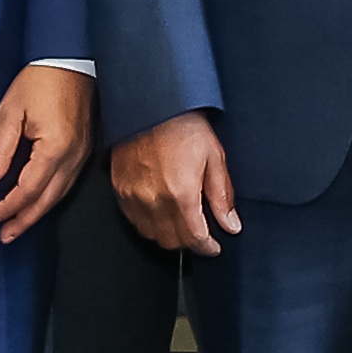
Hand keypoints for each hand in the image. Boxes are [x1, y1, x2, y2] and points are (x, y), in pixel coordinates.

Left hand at [0, 65, 92, 239]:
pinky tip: (39, 202)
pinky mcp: (85, 147)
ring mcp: (82, 153)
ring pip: (60, 194)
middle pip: (47, 199)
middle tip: (5, 236)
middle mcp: (73, 156)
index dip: (9, 206)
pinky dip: (51, 197)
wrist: (71, 58)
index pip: (28, 189)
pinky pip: (68, 182)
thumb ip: (0, 149)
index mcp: (54, 149)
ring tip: (19, 226)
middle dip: (25, 220)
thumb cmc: (39, 80)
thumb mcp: (10, 111)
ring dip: (38, 212)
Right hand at [106, 112, 240, 255]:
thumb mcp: (215, 157)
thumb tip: (231, 225)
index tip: (214, 247)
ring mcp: (134, 197)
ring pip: (152, 235)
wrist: (151, 105)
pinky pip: (134, 221)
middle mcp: (155, 200)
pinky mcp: (120, 190)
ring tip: (182, 223)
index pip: (195, 238)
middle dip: (190, 243)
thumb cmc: (184, 125)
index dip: (207, 248)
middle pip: (173, 242)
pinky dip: (149, 224)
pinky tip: (161, 213)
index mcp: (182, 194)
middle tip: (200, 233)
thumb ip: (222, 197)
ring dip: (169, 236)